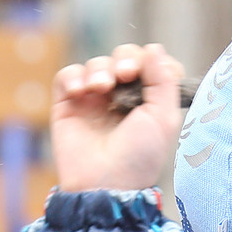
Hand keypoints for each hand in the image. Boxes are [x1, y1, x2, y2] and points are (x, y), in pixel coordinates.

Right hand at [51, 43, 185, 192]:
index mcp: (147, 101)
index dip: (149, 60)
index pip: (149, 64)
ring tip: (101, 87)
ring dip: (100, 69)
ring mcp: (93, 100)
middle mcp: (121, 98)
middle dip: (124, 58)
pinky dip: (74, 76)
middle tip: (125, 73)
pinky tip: (81, 91)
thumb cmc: (139, 157)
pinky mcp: (68, 105)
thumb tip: (154, 48)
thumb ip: (164, 80)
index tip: (150, 70)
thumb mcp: (163, 118)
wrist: (104, 183)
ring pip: (96, 64)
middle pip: (122, 57)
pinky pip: (67, 76)